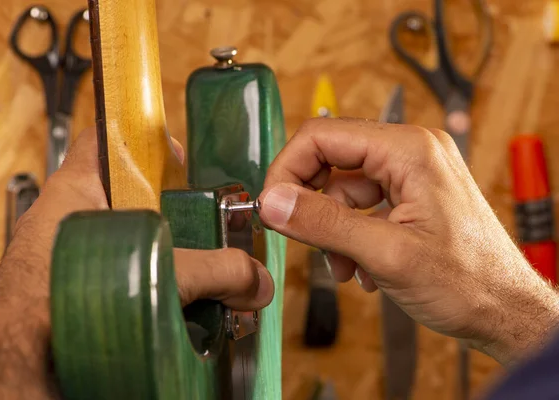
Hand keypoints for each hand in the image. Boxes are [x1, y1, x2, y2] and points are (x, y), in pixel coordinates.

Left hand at [0, 128, 272, 399]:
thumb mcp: (149, 273)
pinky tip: (183, 308)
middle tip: (209, 224)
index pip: (105, 140)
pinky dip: (157, 290)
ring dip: (171, 258)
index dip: (143, 136)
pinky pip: (129, 281)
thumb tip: (254, 278)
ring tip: (206, 272)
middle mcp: (75, 223)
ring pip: (135, 244)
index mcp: (75, 195)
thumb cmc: (36, 315)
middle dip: (174, 212)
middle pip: (132, 197)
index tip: (177, 150)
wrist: (14, 378)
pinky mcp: (87, 296)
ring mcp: (79, 261)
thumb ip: (213, 272)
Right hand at [258, 118, 558, 365]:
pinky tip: (364, 269)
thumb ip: (324, 224)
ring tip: (345, 267)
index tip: (272, 206)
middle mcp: (411, 152)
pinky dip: (352, 237)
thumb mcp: (386, 253)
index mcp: (409, 150)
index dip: (288, 170)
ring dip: (334, 231)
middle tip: (301, 238)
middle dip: (313, 206)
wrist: (507, 312)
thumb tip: (274, 202)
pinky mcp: (411, 197)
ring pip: (343, 191)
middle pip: (331, 161)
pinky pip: (362, 207)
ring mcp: (412, 175)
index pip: (322, 137)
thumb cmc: (469, 282)